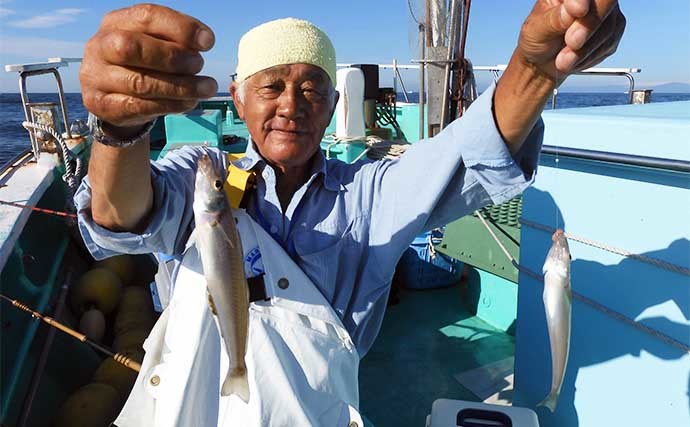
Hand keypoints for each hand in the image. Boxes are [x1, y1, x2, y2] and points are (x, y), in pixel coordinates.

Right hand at [80, 4, 217, 131]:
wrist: (114, 96)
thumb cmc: (142, 63)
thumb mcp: (156, 44)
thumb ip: (176, 39)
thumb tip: (203, 41)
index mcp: (116, 22)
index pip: (146, 16)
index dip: (180, 28)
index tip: (208, 42)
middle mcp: (99, 46)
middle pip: (133, 48)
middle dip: (173, 58)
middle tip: (199, 65)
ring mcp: (96, 76)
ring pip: (139, 83)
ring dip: (179, 87)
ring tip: (205, 88)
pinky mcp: (100, 104)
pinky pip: (137, 107)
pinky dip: (168, 106)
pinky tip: (188, 103)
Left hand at [517, 0, 625, 83]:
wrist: (542, 63)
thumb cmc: (536, 40)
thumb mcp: (536, 30)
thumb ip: (554, 18)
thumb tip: (575, 7)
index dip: (587, 0)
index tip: (578, 11)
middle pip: (607, 3)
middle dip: (588, 27)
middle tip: (571, 43)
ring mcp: (604, 12)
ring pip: (609, 27)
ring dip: (585, 49)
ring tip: (563, 59)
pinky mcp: (612, 31)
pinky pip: (610, 43)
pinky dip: (589, 56)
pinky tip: (574, 59)